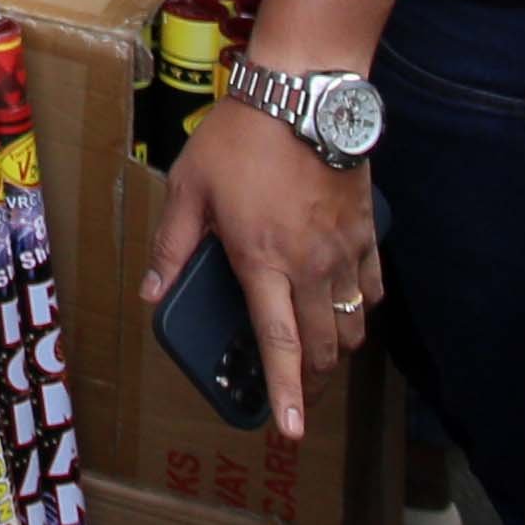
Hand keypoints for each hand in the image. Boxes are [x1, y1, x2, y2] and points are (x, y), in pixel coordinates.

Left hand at [145, 91, 380, 441]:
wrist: (301, 93)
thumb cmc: (240, 137)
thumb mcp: (189, 187)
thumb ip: (172, 245)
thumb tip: (153, 291)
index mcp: (262, 260)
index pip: (277, 344)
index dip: (285, 395)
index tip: (292, 432)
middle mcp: (309, 265)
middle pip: (320, 347)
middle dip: (309, 380)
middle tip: (295, 391)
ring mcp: (344, 250)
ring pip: (350, 323)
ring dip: (335, 346)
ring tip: (315, 349)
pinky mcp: (366, 229)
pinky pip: (372, 285)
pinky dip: (361, 305)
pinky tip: (346, 303)